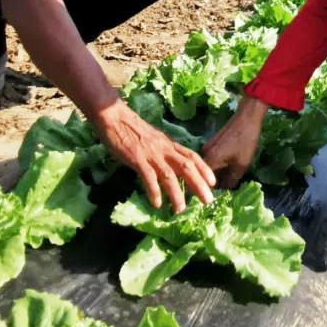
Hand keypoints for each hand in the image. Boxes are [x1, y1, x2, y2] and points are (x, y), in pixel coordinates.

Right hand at [91, 98, 215, 211]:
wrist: (114, 116)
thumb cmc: (132, 129)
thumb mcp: (154, 140)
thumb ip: (162, 152)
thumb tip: (170, 167)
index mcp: (168, 144)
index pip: (192, 156)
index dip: (204, 169)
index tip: (213, 183)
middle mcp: (164, 149)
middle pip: (186, 166)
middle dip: (199, 184)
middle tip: (207, 200)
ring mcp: (150, 153)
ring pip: (169, 175)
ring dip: (176, 193)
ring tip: (180, 209)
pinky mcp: (136, 158)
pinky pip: (148, 176)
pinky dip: (154, 190)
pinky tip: (156, 203)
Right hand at [202, 95, 268, 188]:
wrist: (247, 118)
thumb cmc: (245, 142)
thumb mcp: (241, 166)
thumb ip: (231, 181)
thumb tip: (224, 193)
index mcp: (209, 161)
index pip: (201, 183)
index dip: (206, 193)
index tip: (212, 201)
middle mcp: (203, 155)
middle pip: (203, 175)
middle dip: (211, 185)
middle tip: (221, 194)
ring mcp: (207, 148)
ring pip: (208, 168)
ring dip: (215, 176)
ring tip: (225, 184)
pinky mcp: (212, 144)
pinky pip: (211, 160)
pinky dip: (217, 167)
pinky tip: (227, 170)